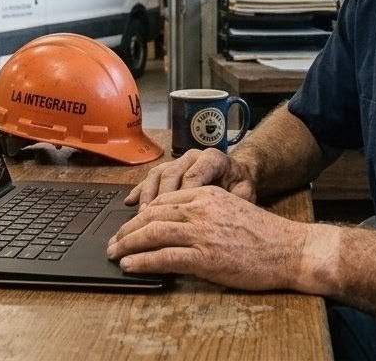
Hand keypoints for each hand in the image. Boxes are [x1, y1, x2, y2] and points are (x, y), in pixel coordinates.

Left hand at [106, 185, 306, 290]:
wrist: (290, 249)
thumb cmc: (265, 235)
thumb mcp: (232, 209)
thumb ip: (206, 211)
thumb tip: (179, 224)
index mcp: (207, 194)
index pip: (164, 200)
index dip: (142, 213)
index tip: (130, 224)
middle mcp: (201, 209)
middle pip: (153, 214)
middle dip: (128, 229)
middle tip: (114, 241)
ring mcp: (202, 232)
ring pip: (152, 233)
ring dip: (128, 244)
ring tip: (115, 253)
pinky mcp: (205, 257)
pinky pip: (163, 256)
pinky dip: (142, 261)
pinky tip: (130, 265)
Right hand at [124, 148, 257, 205]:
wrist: (237, 175)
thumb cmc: (240, 187)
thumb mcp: (245, 194)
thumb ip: (234, 203)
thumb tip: (221, 218)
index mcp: (213, 158)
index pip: (193, 175)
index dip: (182, 196)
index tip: (175, 217)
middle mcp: (193, 157)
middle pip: (170, 174)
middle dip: (159, 197)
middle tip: (151, 219)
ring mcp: (179, 162)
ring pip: (157, 174)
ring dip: (147, 196)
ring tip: (141, 216)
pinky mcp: (169, 169)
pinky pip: (151, 177)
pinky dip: (140, 190)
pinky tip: (130, 203)